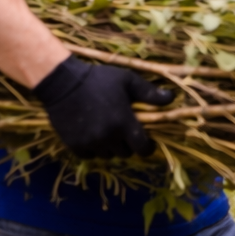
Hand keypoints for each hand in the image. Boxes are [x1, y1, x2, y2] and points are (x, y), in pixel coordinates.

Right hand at [32, 56, 174, 158]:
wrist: (63, 83)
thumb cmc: (99, 79)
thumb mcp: (128, 81)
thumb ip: (150, 93)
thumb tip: (171, 99)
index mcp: (123, 123)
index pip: (142, 148)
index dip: (148, 148)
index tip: (148, 142)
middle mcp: (107, 137)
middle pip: (125, 153)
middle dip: (129, 144)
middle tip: (126, 132)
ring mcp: (89, 143)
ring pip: (107, 155)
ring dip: (111, 147)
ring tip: (110, 133)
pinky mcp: (73, 145)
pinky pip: (89, 155)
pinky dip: (94, 150)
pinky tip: (94, 136)